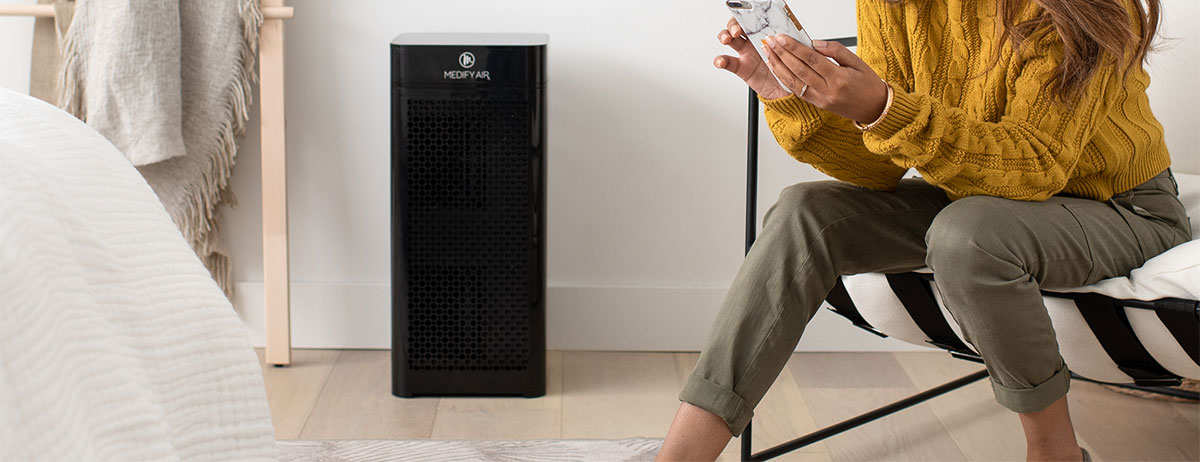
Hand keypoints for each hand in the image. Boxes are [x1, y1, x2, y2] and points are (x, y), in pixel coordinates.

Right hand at [713, 17, 789, 99]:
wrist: (786, 89)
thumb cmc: (788, 68)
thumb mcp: (791, 52)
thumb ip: (786, 42)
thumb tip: (785, 33)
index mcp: (765, 35)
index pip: (752, 21)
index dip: (746, 17)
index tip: (746, 19)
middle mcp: (753, 42)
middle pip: (737, 27)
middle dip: (733, 26)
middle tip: (736, 32)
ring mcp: (745, 54)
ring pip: (729, 40)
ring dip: (724, 36)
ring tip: (726, 40)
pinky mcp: (741, 67)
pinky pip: (728, 62)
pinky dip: (721, 60)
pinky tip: (721, 61)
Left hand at [763, 35, 889, 123]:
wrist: (875, 108)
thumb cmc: (868, 84)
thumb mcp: (857, 62)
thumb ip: (835, 51)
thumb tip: (814, 43)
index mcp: (839, 78)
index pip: (811, 59)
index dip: (794, 47)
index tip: (782, 38)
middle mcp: (827, 91)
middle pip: (799, 70)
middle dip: (782, 54)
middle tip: (770, 42)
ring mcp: (820, 100)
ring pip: (794, 82)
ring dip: (778, 67)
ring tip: (769, 54)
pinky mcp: (817, 105)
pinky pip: (797, 91)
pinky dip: (785, 79)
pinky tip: (777, 69)